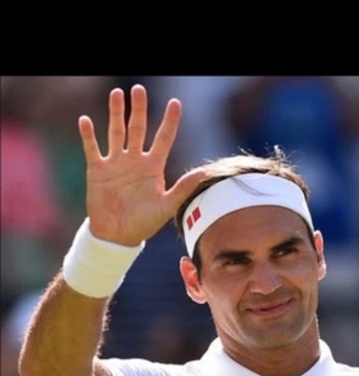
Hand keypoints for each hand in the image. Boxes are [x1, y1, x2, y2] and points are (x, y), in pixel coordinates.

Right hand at [78, 84, 206, 245]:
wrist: (117, 235)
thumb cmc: (144, 222)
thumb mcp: (166, 206)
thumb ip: (184, 188)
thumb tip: (204, 173)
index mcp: (153, 167)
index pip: (164, 138)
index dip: (170, 121)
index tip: (175, 103)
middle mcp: (135, 160)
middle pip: (138, 128)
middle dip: (138, 109)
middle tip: (138, 89)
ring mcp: (115, 163)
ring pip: (116, 132)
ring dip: (115, 114)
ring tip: (116, 94)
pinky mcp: (97, 170)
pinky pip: (93, 148)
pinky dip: (89, 135)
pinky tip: (86, 120)